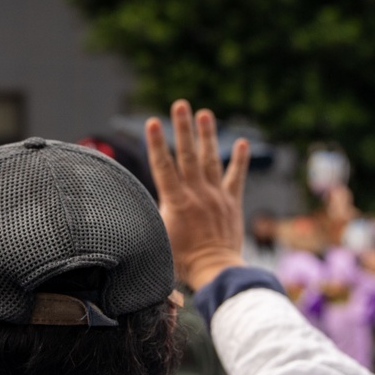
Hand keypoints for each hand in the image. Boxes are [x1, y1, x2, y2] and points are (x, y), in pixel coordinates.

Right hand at [145, 101, 249, 290]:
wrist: (216, 271)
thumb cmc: (182, 263)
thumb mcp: (158, 241)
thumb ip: (150, 221)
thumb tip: (132, 214)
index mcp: (176, 202)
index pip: (164, 167)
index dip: (157, 143)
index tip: (151, 122)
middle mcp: (197, 194)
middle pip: (188, 155)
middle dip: (183, 128)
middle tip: (180, 104)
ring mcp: (216, 196)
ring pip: (211, 160)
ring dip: (207, 135)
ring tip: (204, 113)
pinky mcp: (231, 203)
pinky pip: (236, 177)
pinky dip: (239, 160)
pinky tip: (242, 142)